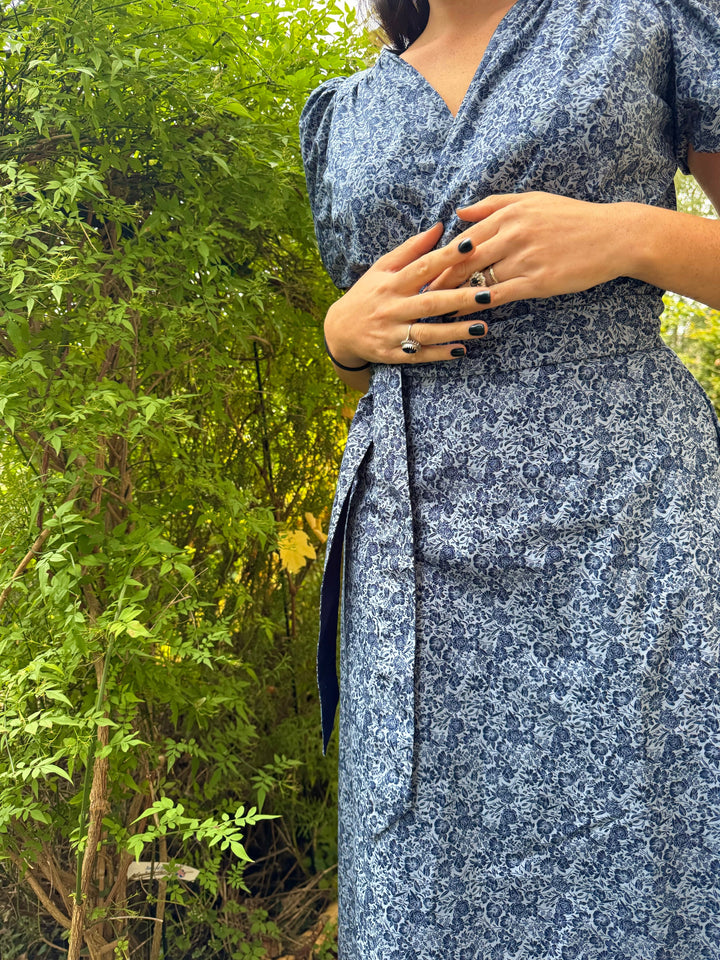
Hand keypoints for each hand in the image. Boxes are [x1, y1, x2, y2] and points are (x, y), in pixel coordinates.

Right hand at [324, 222, 494, 368]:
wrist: (339, 331)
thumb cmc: (367, 294)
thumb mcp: (382, 268)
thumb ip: (411, 250)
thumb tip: (439, 226)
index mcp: (391, 283)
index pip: (422, 267)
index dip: (446, 257)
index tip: (470, 246)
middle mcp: (392, 308)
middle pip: (430, 302)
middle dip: (460, 299)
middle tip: (487, 294)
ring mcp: (391, 333)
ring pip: (427, 332)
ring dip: (455, 331)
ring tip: (482, 327)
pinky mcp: (391, 354)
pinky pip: (419, 355)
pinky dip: (439, 353)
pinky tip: (461, 350)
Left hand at [426, 192, 629, 301]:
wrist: (614, 236)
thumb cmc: (573, 218)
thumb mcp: (533, 201)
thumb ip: (494, 205)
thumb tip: (459, 212)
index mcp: (510, 213)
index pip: (464, 238)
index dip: (441, 258)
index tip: (423, 272)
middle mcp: (513, 233)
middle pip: (464, 261)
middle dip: (440, 280)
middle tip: (419, 295)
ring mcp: (525, 258)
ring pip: (480, 279)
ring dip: (455, 296)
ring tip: (434, 309)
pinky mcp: (538, 280)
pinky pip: (500, 294)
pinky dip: (479, 304)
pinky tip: (465, 313)